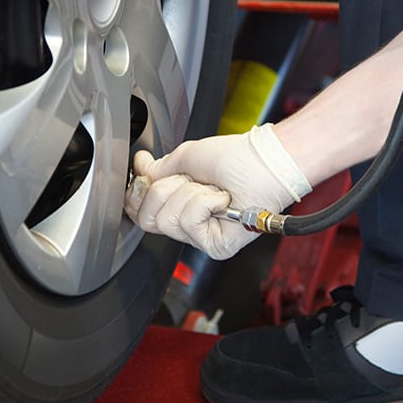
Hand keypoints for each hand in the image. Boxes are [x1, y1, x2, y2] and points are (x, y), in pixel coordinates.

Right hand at [124, 124, 311, 259]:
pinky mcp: (214, 245)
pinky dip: (204, 202)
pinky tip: (222, 199)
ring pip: (167, 221)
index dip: (138, 194)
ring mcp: (201, 236)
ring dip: (189, 194)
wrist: (263, 162)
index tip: (145, 176)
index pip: (140, 212)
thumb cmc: (237, 157)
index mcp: (179, 202)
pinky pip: (189, 223)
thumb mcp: (186, 157)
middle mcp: (188, 222)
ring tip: (212, 189)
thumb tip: (141, 169)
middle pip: (148, 219)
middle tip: (192, 180)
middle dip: (166, 190)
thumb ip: (158, 169)